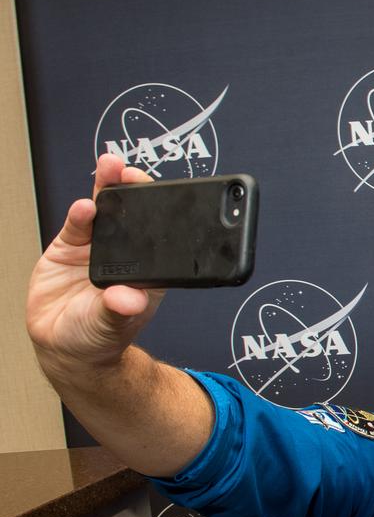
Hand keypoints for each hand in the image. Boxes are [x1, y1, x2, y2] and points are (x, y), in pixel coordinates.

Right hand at [27, 154, 162, 377]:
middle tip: (132, 172)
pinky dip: (80, 214)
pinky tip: (84, 206)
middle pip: (134, 214)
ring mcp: (97, 247)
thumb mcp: (114, 325)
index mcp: (148, 269)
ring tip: (111, 169)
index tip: (166, 197)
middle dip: (135, 189)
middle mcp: (125, 254)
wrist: (65, 346)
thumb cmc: (100, 337)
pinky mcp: (70, 248)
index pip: (160, 235)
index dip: (163, 213)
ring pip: (106, 211)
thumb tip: (129, 298)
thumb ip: (120, 309)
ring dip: (108, 188)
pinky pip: (77, 225)